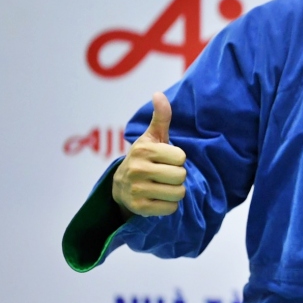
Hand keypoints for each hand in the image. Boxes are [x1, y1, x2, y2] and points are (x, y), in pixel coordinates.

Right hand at [111, 92, 186, 217]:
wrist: (120, 185)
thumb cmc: (144, 157)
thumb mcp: (152, 137)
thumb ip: (160, 117)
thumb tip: (158, 94)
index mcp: (144, 150)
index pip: (181, 158)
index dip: (178, 160)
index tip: (166, 160)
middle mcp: (137, 169)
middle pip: (181, 176)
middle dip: (177, 176)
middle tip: (164, 175)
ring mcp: (136, 189)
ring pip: (178, 193)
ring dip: (175, 192)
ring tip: (162, 186)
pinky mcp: (138, 208)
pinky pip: (170, 209)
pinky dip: (168, 206)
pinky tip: (157, 199)